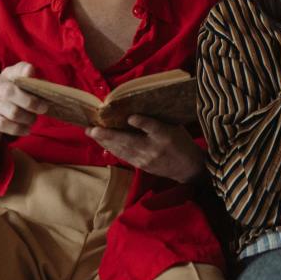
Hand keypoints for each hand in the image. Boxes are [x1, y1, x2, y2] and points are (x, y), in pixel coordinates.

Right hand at [0, 61, 47, 137]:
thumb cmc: (15, 96)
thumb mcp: (24, 87)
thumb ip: (36, 85)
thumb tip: (50, 91)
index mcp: (9, 74)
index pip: (17, 68)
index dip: (23, 70)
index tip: (30, 72)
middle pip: (10, 92)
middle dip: (30, 102)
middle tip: (43, 109)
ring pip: (11, 112)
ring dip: (27, 118)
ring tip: (33, 120)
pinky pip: (4, 124)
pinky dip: (18, 128)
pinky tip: (26, 129)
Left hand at [86, 116, 203, 183]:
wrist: (188, 168)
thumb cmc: (181, 143)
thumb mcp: (175, 127)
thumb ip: (157, 120)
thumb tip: (135, 111)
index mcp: (166, 136)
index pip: (153, 127)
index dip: (142, 122)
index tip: (131, 117)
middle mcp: (154, 148)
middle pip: (129, 141)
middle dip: (109, 135)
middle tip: (92, 128)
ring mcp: (146, 159)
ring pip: (122, 149)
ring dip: (105, 141)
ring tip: (92, 133)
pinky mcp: (141, 165)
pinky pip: (123, 156)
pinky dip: (112, 149)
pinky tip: (103, 143)